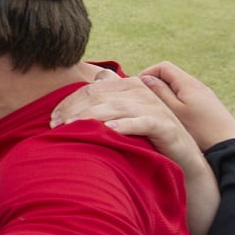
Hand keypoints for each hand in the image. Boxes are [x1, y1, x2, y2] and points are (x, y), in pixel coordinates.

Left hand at [50, 68, 203, 171]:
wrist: (181, 155)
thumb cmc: (145, 135)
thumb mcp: (126, 113)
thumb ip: (109, 96)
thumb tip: (92, 80)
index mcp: (129, 85)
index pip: (91, 89)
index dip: (69, 102)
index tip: (52, 119)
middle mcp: (141, 91)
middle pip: (99, 96)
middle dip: (74, 109)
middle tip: (55, 126)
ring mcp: (154, 107)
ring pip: (116, 107)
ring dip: (91, 116)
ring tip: (72, 127)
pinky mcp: (165, 125)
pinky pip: (141, 122)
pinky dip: (124, 125)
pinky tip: (109, 131)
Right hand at [135, 61, 234, 150]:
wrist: (229, 145)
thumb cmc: (200, 130)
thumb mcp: (174, 111)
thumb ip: (159, 93)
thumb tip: (146, 78)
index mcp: (188, 83)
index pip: (163, 67)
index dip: (147, 73)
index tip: (137, 88)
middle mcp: (197, 85)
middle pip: (170, 76)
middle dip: (154, 84)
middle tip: (143, 101)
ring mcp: (203, 95)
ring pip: (178, 87)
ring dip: (164, 94)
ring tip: (156, 110)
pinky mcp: (207, 105)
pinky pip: (186, 96)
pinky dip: (175, 101)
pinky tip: (172, 117)